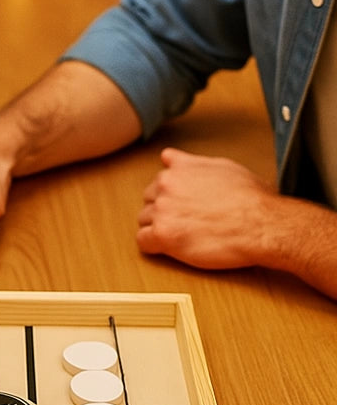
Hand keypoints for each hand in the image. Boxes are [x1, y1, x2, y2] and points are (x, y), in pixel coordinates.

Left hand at [136, 148, 275, 269]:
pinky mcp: (163, 234)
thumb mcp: (222, 166)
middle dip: (163, 211)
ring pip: (144, 220)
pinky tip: (171, 247)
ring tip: (184, 235)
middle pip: (149, 201)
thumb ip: (189, 163)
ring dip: (158, 228)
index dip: (172, 196)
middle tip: (187, 223)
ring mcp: (162, 210)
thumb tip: (166, 157)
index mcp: (176, 170)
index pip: (159, 183)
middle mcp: (165, 186)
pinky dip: (153, 246)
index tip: (186, 206)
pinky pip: (143, 241)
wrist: (262, 224)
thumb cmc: (250, 197)